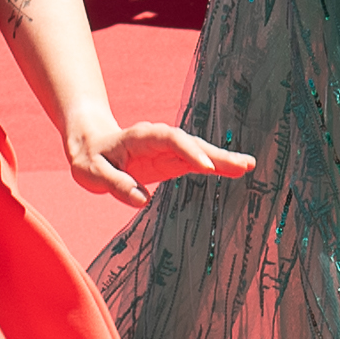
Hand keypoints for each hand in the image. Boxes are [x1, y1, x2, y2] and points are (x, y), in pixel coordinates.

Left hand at [66, 116, 253, 208]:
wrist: (91, 145)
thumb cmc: (90, 159)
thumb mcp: (92, 173)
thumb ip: (115, 184)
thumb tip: (141, 201)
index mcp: (141, 137)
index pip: (170, 139)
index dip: (189, 151)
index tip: (206, 167)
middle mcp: (160, 139)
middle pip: (192, 143)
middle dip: (216, 154)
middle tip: (243, 165)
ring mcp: (169, 149)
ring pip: (199, 151)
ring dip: (222, 159)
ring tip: (248, 166)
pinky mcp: (173, 160)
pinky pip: (197, 162)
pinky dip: (216, 166)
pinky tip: (237, 170)